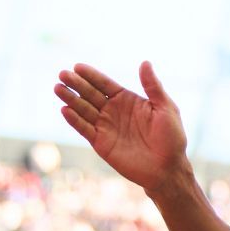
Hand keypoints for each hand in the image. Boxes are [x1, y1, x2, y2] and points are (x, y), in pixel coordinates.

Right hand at [54, 61, 187, 192]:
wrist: (167, 167)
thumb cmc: (171, 137)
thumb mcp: (165, 108)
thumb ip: (153, 87)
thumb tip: (145, 62)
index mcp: (128, 100)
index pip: (105, 84)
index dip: (91, 75)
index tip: (77, 66)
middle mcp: (114, 111)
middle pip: (91, 94)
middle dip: (77, 84)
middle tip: (63, 74)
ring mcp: (106, 127)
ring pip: (84, 110)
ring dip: (71, 99)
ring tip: (58, 88)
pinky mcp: (101, 143)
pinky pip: (85, 129)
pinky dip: (75, 120)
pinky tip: (65, 110)